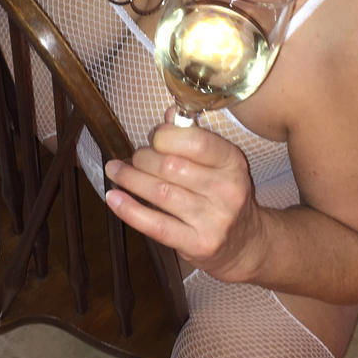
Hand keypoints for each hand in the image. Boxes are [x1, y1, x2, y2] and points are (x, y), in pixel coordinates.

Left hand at [104, 108, 264, 280]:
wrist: (244, 242)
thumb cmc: (223, 194)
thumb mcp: (219, 164)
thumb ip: (194, 137)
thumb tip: (168, 114)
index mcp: (233, 162)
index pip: (196, 141)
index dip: (165, 136)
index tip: (152, 138)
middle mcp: (227, 190)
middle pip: (171, 166)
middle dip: (143, 158)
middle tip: (134, 158)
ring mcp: (213, 219)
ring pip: (160, 193)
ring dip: (130, 179)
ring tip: (115, 170)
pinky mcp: (197, 243)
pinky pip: (156, 225)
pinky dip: (129, 210)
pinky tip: (113, 197)